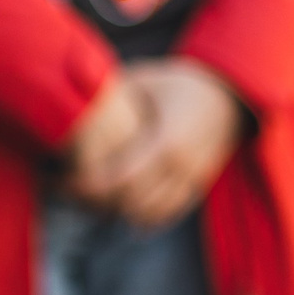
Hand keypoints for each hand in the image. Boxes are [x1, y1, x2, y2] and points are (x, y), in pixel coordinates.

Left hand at [74, 59, 243, 228]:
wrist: (229, 94)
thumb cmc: (181, 82)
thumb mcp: (147, 79)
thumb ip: (114, 91)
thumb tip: (76, 97)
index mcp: (167, 140)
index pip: (119, 180)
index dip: (87, 187)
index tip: (64, 180)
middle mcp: (182, 166)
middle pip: (130, 203)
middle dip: (97, 202)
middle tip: (71, 190)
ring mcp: (192, 180)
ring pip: (147, 215)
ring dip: (118, 210)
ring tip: (92, 197)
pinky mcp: (197, 188)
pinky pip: (166, 214)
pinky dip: (141, 216)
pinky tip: (120, 205)